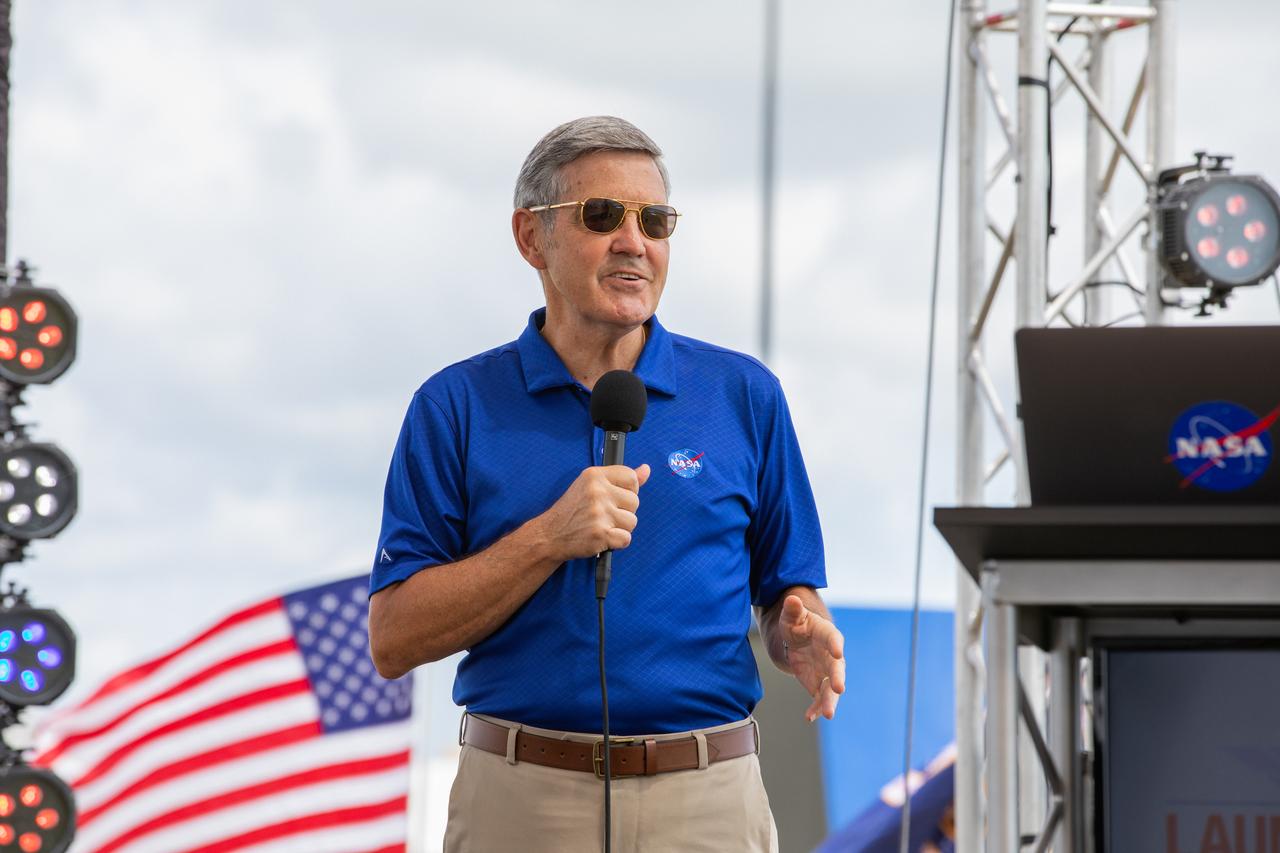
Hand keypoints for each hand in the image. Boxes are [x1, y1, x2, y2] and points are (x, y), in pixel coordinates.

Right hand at [538, 464, 650, 560]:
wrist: (550, 534)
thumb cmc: (573, 510)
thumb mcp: (592, 485)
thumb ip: (620, 478)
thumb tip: (646, 469)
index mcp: (595, 475)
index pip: (631, 477)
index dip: (628, 490)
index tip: (615, 498)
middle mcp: (597, 491)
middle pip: (635, 502)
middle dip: (624, 511)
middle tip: (604, 515)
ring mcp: (599, 513)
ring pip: (632, 521)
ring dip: (620, 528)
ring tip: (602, 526)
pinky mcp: (600, 534)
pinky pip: (626, 539)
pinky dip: (616, 542)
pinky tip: (602, 537)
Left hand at [779, 595, 844, 721]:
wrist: (797, 639)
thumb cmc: (797, 623)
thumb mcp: (792, 615)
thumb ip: (792, 609)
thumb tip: (791, 599)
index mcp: (827, 634)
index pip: (833, 638)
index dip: (835, 645)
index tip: (837, 652)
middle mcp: (831, 656)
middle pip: (837, 668)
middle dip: (838, 678)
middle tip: (839, 688)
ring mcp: (826, 672)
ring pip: (831, 688)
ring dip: (830, 701)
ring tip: (828, 714)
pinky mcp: (818, 684)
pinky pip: (819, 699)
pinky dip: (816, 708)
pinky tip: (810, 717)